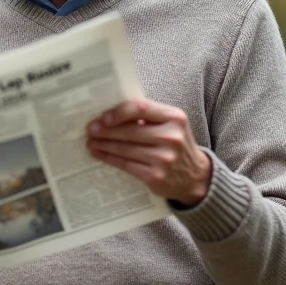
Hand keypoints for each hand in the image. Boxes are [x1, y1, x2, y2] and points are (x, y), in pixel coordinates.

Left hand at [86, 99, 211, 206]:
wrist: (194, 176)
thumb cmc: (176, 145)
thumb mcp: (171, 125)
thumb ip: (148, 116)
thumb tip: (111, 114)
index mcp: (175, 117)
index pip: (140, 108)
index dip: (118, 112)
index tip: (103, 117)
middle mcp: (171, 137)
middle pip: (130, 130)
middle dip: (106, 130)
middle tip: (90, 129)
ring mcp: (164, 158)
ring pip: (125, 148)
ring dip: (104, 144)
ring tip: (91, 142)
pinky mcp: (155, 176)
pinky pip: (126, 164)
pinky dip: (110, 158)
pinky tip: (100, 154)